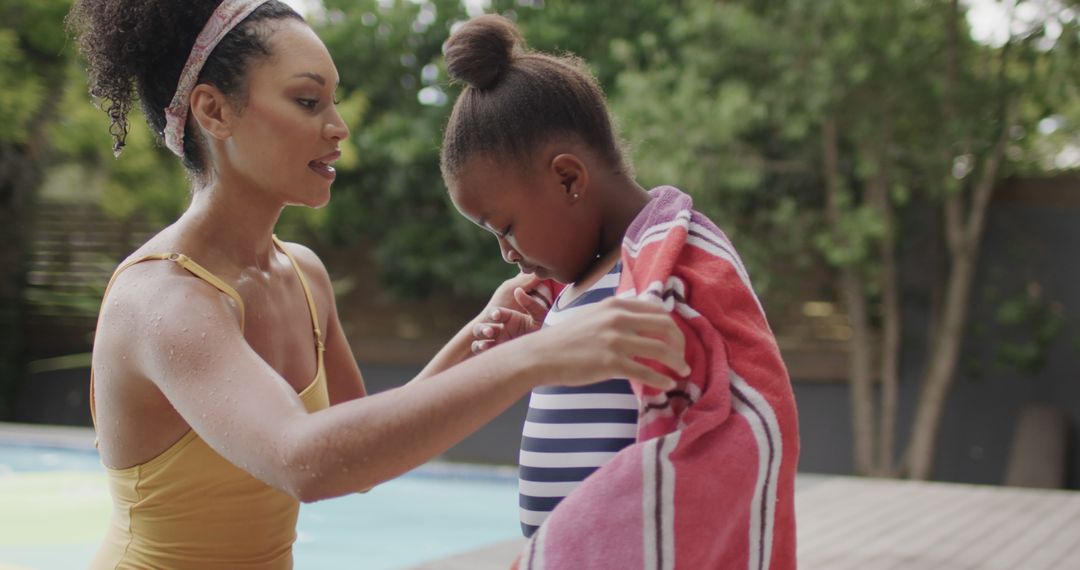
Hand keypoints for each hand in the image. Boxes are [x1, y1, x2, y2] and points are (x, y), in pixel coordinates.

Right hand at [472, 274, 550, 353]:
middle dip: (483, 328)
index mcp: (509, 318)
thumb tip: (518, 291)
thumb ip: (530, 304)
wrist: (551, 349)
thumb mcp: (541, 315)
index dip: (494, 313)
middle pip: (483, 326)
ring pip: (480, 340)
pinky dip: (481, 352)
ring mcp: (498, 344)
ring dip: (480, 341)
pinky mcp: (498, 355)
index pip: (496, 313)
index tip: (497, 315)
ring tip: (485, 345)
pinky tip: (486, 351)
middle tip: (490, 332)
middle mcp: (501, 330)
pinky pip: (484, 353)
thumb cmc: (547, 329)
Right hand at [520, 297, 688, 391]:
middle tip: (683, 356)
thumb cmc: (567, 338)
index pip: (658, 310)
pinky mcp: (611, 363)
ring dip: (677, 362)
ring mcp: (616, 340)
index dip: (673, 326)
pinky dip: (661, 380)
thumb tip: (642, 320)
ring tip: (683, 372)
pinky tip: (667, 386)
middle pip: (666, 327)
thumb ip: (617, 314)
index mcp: (616, 304)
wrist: (542, 355)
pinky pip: (646, 372)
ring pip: (661, 350)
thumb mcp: (594, 315)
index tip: (676, 339)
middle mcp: (619, 318)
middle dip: (680, 343)